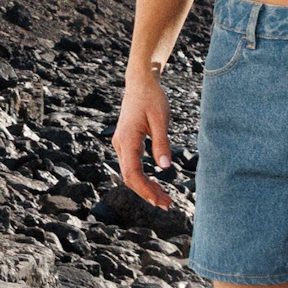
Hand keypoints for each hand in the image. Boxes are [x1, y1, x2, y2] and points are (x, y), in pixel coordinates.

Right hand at [113, 69, 174, 207]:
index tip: (158, 200)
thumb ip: (162, 144)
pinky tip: (156, 186)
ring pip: (130, 173)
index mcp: (127, 139)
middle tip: (167, 204)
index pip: (132, 172)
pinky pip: (132, 166)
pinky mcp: (126, 143)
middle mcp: (120, 144)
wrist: (140, 83)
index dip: (144, 189)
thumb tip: (165, 168)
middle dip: (146, 193)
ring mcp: (121, 144)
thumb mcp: (161, 119)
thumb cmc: (152, 98)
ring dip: (146, 187)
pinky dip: (143, 178)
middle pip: (130, 177)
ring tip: (164, 199)